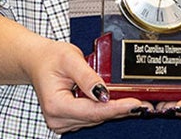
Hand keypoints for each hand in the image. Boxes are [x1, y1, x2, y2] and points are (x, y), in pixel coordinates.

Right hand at [21, 39, 146, 132]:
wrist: (37, 61)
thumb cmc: (50, 58)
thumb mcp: (70, 58)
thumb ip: (87, 76)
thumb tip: (104, 94)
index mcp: (56, 105)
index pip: (93, 111)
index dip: (117, 108)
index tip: (136, 103)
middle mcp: (58, 119)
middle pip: (97, 117)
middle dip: (120, 108)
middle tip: (142, 102)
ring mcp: (63, 122)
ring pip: (97, 118)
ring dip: (114, 109)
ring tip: (131, 98)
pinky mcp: (69, 121)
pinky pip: (92, 116)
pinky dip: (105, 108)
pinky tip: (116, 100)